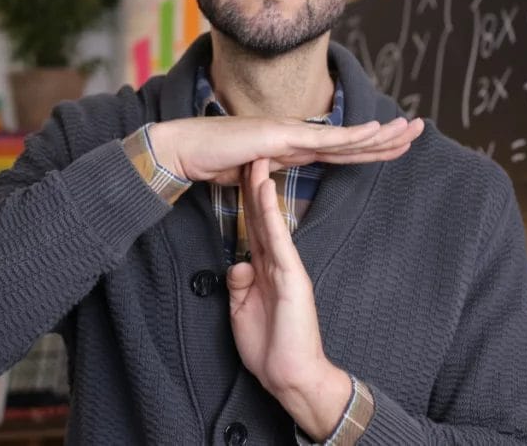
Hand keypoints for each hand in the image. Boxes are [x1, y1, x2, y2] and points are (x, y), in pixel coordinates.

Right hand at [149, 115, 423, 184]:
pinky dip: (350, 136)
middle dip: (386, 135)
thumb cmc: (209, 161)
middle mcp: (296, 137)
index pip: (339, 150)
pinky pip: (322, 139)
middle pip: (350, 139)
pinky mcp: (280, 137)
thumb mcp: (248, 176)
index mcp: (291, 148)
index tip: (395, 144)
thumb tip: (270, 186)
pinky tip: (374, 131)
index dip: (368, 148)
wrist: (184, 149)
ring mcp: (290, 133)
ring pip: (344, 136)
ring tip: (410, 127)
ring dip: (380, 132)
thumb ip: (266, 178)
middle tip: (419, 127)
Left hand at [226, 158, 352, 439]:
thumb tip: (237, 263)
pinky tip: (264, 191)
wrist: (292, 376)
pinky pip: (278, 238)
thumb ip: (240, 285)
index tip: (233, 173)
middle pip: (261, 216)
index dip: (242, 200)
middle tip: (246, 151)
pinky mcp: (293, 276)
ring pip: (270, 220)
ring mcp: (287, 267)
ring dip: (261, 189)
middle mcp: (278, 262)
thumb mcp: (243, 311)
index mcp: (265, 269)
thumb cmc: (270, 348)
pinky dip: (270, 213)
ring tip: (255, 158)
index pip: (252, 226)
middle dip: (252, 185)